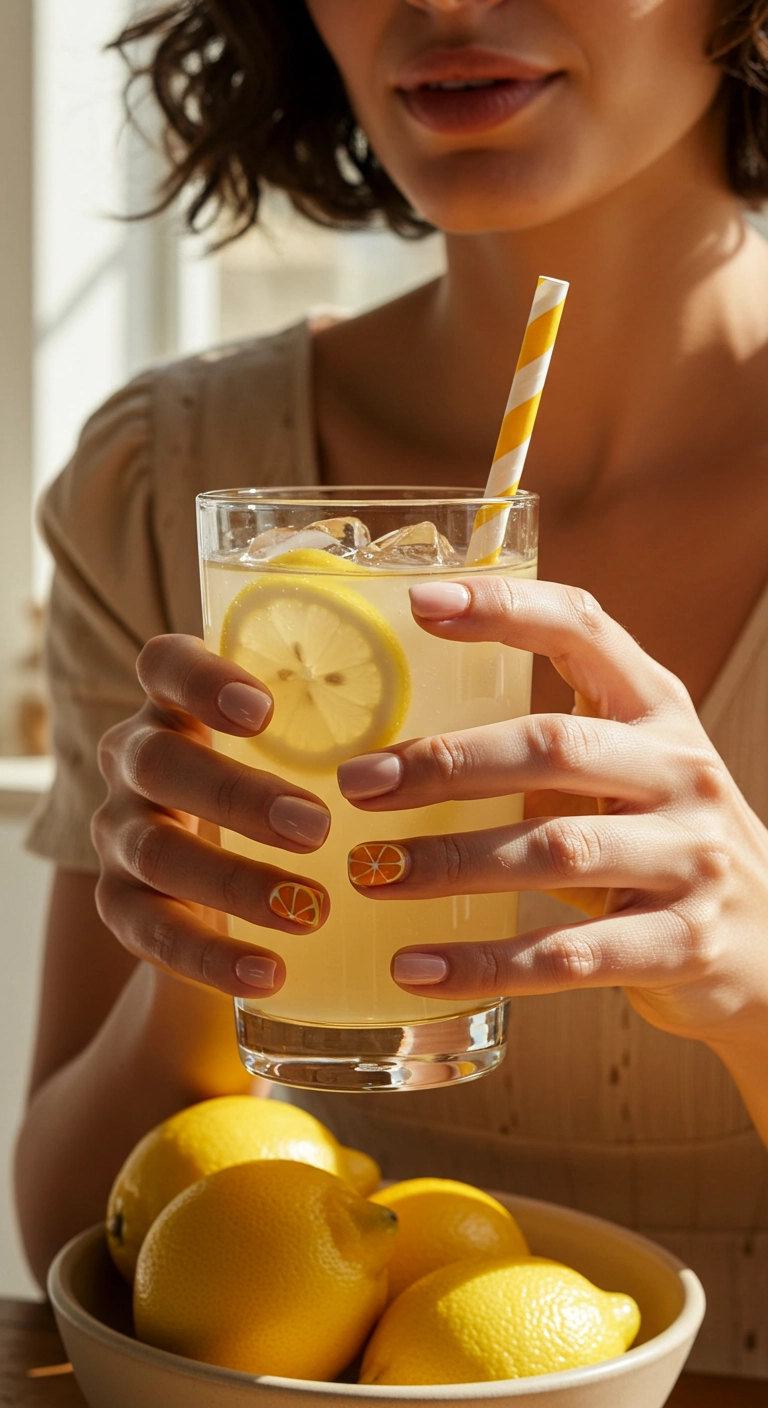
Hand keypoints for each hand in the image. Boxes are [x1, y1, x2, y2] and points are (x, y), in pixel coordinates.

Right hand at [93, 635, 330, 995]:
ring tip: (310, 909)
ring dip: (233, 881)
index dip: (203, 680)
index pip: (165, 665)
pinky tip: (270, 973)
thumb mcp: (311, 746)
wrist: (225, 894)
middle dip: (236, 795)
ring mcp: (119, 832)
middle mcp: (135, 758)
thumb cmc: (291, 789)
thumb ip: (355, 714)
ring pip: (155, 850)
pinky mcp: (120, 904)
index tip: (265, 709)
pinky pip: (149, 931)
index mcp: (179, 703)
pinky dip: (210, 957)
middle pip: (157, 761)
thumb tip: (466, 663)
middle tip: (316, 826)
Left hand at [338, 577, 767, 1048]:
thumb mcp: (629, 771)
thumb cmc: (664, 842)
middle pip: (553, 748)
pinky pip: (568, 955)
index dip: (505, 608)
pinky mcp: (682, 943)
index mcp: (656, 710)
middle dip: (447, 763)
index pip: (584, 629)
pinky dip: (484, 963)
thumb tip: (392, 748)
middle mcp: (680, 770)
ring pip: (556, 849)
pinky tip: (416, 966)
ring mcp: (690, 858)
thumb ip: (546, 748)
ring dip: (450, 863)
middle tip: (359, 783)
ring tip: (370, 875)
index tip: (421, 601)